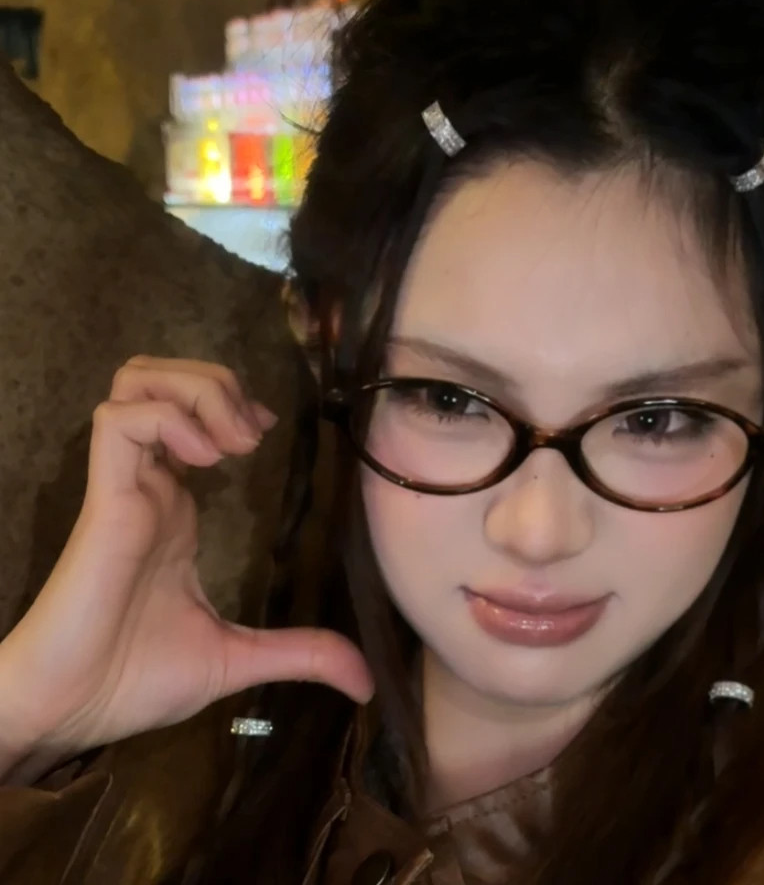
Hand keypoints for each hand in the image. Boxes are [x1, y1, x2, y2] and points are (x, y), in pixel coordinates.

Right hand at [0, 357, 371, 776]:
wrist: (68, 714)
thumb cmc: (132, 681)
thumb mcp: (234, 658)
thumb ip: (298, 654)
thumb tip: (364, 679)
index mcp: (175, 508)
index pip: (193, 416)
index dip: (235, 405)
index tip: (270, 431)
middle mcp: (151, 484)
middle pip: (163, 379)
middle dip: (218, 383)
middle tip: (254, 432)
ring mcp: (125, 487)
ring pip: (138, 383)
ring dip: (195, 390)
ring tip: (232, 439)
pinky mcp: (104, 501)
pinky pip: (119, 422)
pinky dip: (168, 418)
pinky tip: (205, 457)